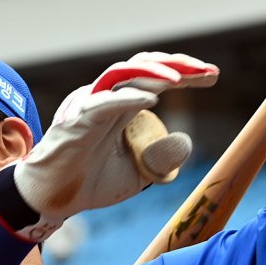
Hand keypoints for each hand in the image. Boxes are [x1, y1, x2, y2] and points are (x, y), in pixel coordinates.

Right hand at [10, 52, 217, 240]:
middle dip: (178, 65)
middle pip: (144, 67)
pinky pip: (103, 103)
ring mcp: (90, 106)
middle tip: (208, 71)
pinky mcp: (76, 121)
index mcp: (122, 106)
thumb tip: (186, 141)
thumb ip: (162, 159)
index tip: (213, 75)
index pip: (157, 79)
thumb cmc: (89, 182)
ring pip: (123, 75)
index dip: (186, 74)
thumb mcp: (138, 174)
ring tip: (182, 78)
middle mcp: (107, 98)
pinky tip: (152, 98)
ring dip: (154, 73)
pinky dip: (127, 98)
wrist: (52, 199)